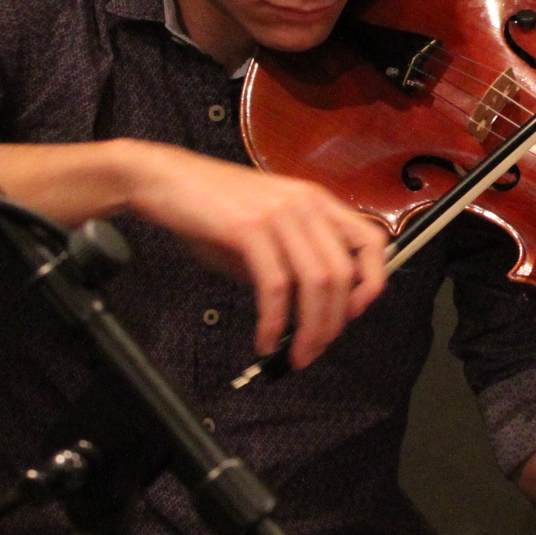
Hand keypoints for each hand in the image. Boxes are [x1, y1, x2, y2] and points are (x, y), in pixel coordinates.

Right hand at [120, 142, 390, 368]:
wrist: (163, 180)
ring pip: (316, 283)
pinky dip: (273, 322)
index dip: (372, 282)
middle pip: (343, 273)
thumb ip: (289, 262)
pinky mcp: (250, 228)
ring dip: (309, 329)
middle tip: (313, 350)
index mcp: (317, 202)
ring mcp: (280, 214)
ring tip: (295, 355)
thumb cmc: (209, 208)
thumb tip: (306, 312)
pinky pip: (275, 287)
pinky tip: (264, 339)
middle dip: (333, 322)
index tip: (352, 313)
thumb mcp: (262, 231)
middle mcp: (307, 204)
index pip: (372, 241)